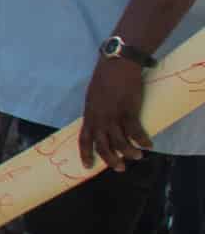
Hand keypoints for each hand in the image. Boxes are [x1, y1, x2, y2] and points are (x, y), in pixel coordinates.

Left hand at [79, 55, 150, 171]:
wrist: (116, 64)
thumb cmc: (105, 78)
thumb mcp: (93, 96)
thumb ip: (95, 111)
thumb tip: (99, 122)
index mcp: (89, 115)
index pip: (84, 139)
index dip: (85, 154)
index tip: (87, 166)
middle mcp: (99, 118)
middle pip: (102, 145)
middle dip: (110, 159)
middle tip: (120, 168)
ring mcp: (114, 115)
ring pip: (120, 141)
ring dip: (129, 152)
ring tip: (137, 157)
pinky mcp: (129, 110)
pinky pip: (136, 131)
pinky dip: (142, 140)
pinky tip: (148, 145)